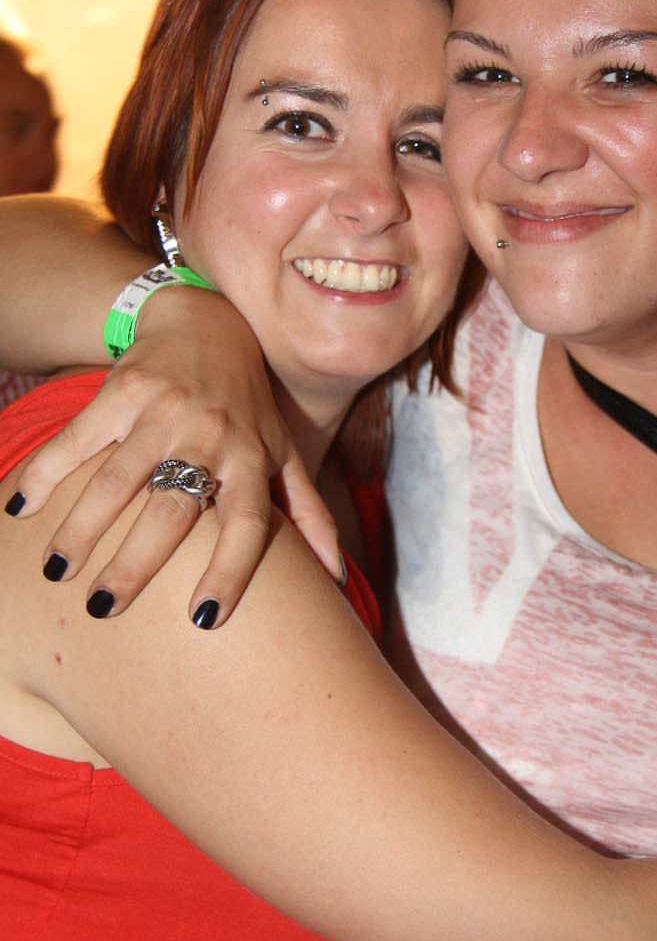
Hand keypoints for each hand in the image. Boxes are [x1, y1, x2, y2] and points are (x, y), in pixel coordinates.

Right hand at [6, 287, 341, 624]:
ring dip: (82, 526)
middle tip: (104, 609)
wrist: (206, 321)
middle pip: (174, 509)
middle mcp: (212, 436)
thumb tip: (341, 577)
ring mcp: (164, 411)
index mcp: (251, 459)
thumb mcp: (283, 452)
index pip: (248, 524)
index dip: (230, 572)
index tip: (202, 620)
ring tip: (58, 571)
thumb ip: (308, 513)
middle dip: (137, 563)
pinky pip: (79, 436)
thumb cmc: (248, 403)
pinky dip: (47, 471)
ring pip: (119, 477)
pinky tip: (22, 509)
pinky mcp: (123, 389)